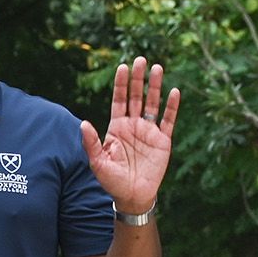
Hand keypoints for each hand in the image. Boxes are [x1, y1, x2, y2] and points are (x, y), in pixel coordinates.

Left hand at [78, 58, 178, 215]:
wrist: (133, 197)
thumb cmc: (112, 181)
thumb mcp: (98, 163)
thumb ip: (91, 143)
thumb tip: (83, 123)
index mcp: (117, 128)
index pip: (119, 100)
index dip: (121, 84)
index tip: (122, 67)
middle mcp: (133, 126)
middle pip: (136, 97)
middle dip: (138, 79)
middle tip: (141, 60)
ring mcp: (149, 132)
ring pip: (152, 104)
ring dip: (155, 87)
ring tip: (157, 68)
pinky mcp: (163, 141)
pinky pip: (168, 120)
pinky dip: (172, 107)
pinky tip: (174, 92)